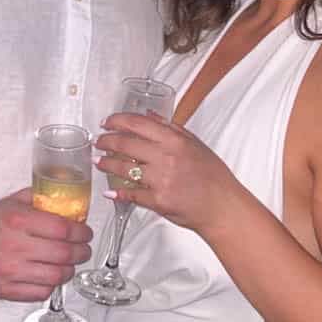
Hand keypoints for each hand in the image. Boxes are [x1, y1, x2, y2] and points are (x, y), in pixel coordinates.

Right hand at [0, 189, 92, 301]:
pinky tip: (50, 275)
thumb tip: (71, 204)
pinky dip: (52, 285)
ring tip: (69, 264)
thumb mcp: (15, 202)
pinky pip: (42, 292)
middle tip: (84, 250)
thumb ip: (42, 200)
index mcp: (18, 220)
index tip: (86, 233)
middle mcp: (14, 245)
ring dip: (70, 270)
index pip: (63, 228)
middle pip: (64, 253)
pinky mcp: (7, 289)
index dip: (82, 232)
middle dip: (82, 252)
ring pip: (57, 275)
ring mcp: (10, 270)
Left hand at [94, 114, 241, 237]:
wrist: (223, 207)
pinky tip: (111, 190)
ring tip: (99, 162)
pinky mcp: (158, 201)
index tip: (107, 122)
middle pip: (125, 143)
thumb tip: (149, 115)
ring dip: (106, 164)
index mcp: (175, 140)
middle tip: (99, 141)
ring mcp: (160, 180)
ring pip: (123, 168)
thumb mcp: (196, 144)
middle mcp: (166, 157)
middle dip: (106, 141)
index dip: (116, 121)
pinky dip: (118, 192)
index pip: (137, 123)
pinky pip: (131, 194)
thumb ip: (171, 128)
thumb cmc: (214, 177)